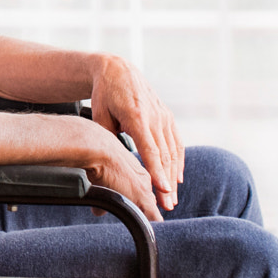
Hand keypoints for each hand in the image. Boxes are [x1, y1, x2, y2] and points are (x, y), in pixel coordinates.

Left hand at [87, 53, 183, 211]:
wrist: (118, 71)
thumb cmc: (105, 94)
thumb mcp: (99, 115)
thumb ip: (107, 138)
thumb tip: (109, 164)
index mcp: (137, 116)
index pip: (150, 149)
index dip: (157, 171)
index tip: (163, 189)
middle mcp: (155, 117)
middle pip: (164, 156)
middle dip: (167, 183)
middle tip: (167, 207)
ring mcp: (164, 116)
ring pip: (173, 152)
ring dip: (174, 177)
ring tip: (171, 199)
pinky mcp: (167, 117)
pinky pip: (176, 143)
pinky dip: (178, 162)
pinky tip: (177, 178)